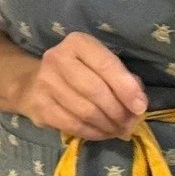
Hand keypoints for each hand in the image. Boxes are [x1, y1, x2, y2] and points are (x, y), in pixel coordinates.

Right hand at [16, 32, 147, 140]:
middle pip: (95, 90)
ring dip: (107, 125)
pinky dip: (93, 133)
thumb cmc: (79, 71)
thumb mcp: (99, 64)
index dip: (126, 88)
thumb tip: (138, 105)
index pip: (106, 65)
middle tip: (130, 123)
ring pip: (84, 111)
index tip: (140, 107)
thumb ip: (122, 78)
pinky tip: (102, 133)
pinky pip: (72, 125)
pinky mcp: (39, 107)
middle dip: (118, 111)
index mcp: (77, 43)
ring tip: (118, 129)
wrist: (34, 82)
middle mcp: (57, 58)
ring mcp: (44, 83)